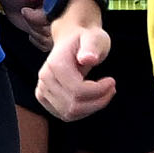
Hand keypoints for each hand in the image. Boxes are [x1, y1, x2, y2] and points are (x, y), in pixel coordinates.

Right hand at [35, 6, 115, 120]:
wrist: (71, 39)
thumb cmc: (85, 39)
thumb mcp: (94, 38)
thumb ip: (91, 46)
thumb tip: (87, 58)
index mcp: (55, 65)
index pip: (77, 91)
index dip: (98, 91)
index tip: (112, 81)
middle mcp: (44, 79)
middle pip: (73, 105)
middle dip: (97, 101)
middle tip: (111, 88)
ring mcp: (42, 90)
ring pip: (69, 114)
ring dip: (91, 108)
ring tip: (103, 93)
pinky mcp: (44, 98)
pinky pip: (65, 115)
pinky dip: (82, 111)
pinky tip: (91, 99)